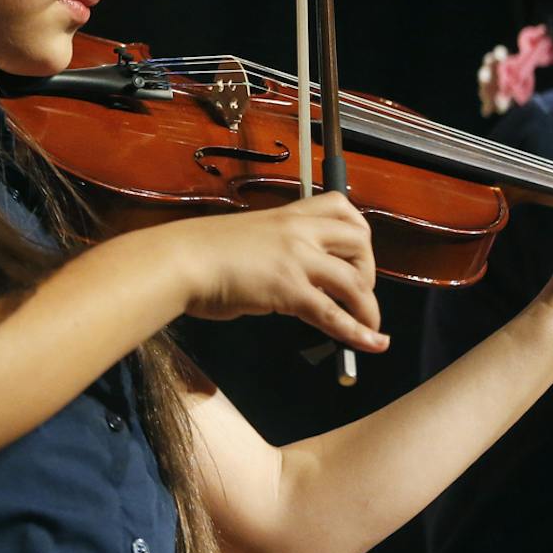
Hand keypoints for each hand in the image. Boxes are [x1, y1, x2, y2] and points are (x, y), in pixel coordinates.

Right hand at [171, 193, 389, 352]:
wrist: (180, 260)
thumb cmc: (200, 252)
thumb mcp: (246, 238)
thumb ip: (274, 250)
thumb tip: (288, 277)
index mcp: (287, 215)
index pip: (341, 207)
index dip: (358, 232)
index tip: (354, 255)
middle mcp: (298, 231)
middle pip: (360, 241)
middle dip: (369, 270)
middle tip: (355, 292)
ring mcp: (297, 259)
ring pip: (356, 281)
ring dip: (369, 309)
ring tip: (370, 328)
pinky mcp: (290, 290)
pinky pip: (335, 314)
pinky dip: (359, 333)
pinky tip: (372, 345)